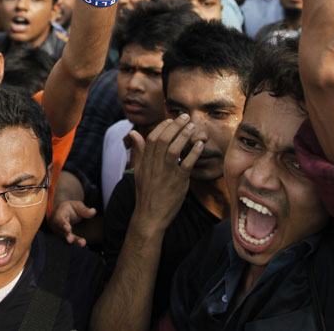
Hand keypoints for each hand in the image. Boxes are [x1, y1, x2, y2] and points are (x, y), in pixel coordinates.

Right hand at [50, 200, 96, 246]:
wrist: (65, 213)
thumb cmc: (71, 208)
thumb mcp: (77, 206)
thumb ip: (84, 210)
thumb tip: (93, 211)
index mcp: (60, 214)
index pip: (59, 219)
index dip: (63, 224)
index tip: (68, 228)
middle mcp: (58, 224)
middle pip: (61, 230)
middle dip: (67, 235)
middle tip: (71, 239)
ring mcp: (60, 231)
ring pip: (66, 237)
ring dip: (74, 240)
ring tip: (82, 243)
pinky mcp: (65, 236)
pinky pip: (70, 240)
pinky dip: (76, 242)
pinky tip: (83, 243)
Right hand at [127, 115, 202, 233]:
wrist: (150, 216)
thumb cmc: (146, 193)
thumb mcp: (139, 170)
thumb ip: (139, 151)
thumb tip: (133, 133)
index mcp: (145, 162)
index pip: (152, 138)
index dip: (162, 127)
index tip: (171, 120)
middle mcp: (154, 166)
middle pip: (164, 140)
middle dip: (175, 126)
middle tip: (185, 117)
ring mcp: (166, 174)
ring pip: (174, 149)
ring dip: (184, 136)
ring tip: (192, 127)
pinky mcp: (178, 182)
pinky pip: (187, 163)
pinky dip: (194, 152)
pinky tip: (199, 144)